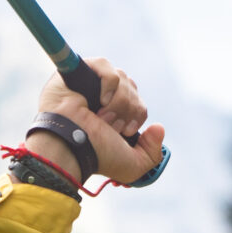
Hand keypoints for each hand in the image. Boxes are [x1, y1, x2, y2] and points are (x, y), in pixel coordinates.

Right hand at [30, 60, 164, 185]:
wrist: (72, 147)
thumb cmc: (97, 156)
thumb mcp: (132, 166)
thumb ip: (153, 153)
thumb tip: (159, 128)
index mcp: (114, 114)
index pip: (138, 102)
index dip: (137, 115)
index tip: (125, 132)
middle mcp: (103, 97)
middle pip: (132, 89)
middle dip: (127, 110)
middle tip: (111, 127)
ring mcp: (91, 82)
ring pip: (123, 79)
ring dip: (119, 102)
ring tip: (102, 117)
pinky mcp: (79, 70)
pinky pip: (106, 66)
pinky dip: (109, 84)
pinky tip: (101, 100)